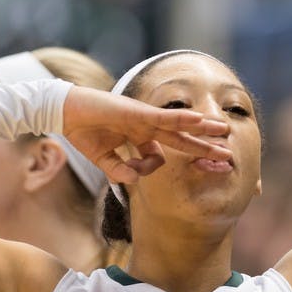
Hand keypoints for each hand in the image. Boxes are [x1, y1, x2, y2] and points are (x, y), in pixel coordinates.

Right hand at [62, 86, 231, 183]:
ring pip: (180, 124)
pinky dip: (182, 118)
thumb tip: (133, 180)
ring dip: (204, 128)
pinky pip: (164, 116)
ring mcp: (143, 118)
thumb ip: (119, 170)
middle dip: (204, 146)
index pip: (164, 153)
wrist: (65, 113)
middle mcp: (146, 126)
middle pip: (181, 138)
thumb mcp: (103, 159)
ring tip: (225, 130)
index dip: (165, 165)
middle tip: (227, 154)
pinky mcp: (137, 112)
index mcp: (139, 136)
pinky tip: (199, 119)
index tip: (149, 172)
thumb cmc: (83, 132)